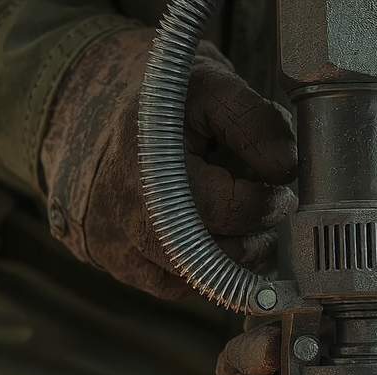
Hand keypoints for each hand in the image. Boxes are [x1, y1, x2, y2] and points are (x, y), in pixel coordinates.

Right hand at [40, 28, 295, 297]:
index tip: (276, 182)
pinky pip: (179, 287)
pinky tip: (207, 230)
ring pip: (205, 280)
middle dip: (258, 231)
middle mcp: (128, 214)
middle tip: (263, 202)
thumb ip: (255, 120)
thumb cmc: (160, 102)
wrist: (91, 115)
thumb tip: (285, 167)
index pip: (236, 211)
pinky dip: (204, 265)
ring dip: (235, 252)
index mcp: (151, 165)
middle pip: (225, 256)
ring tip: (236, 212)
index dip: (270, 200)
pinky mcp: (117, 265)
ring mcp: (118, 245)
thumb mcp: (210, 86)